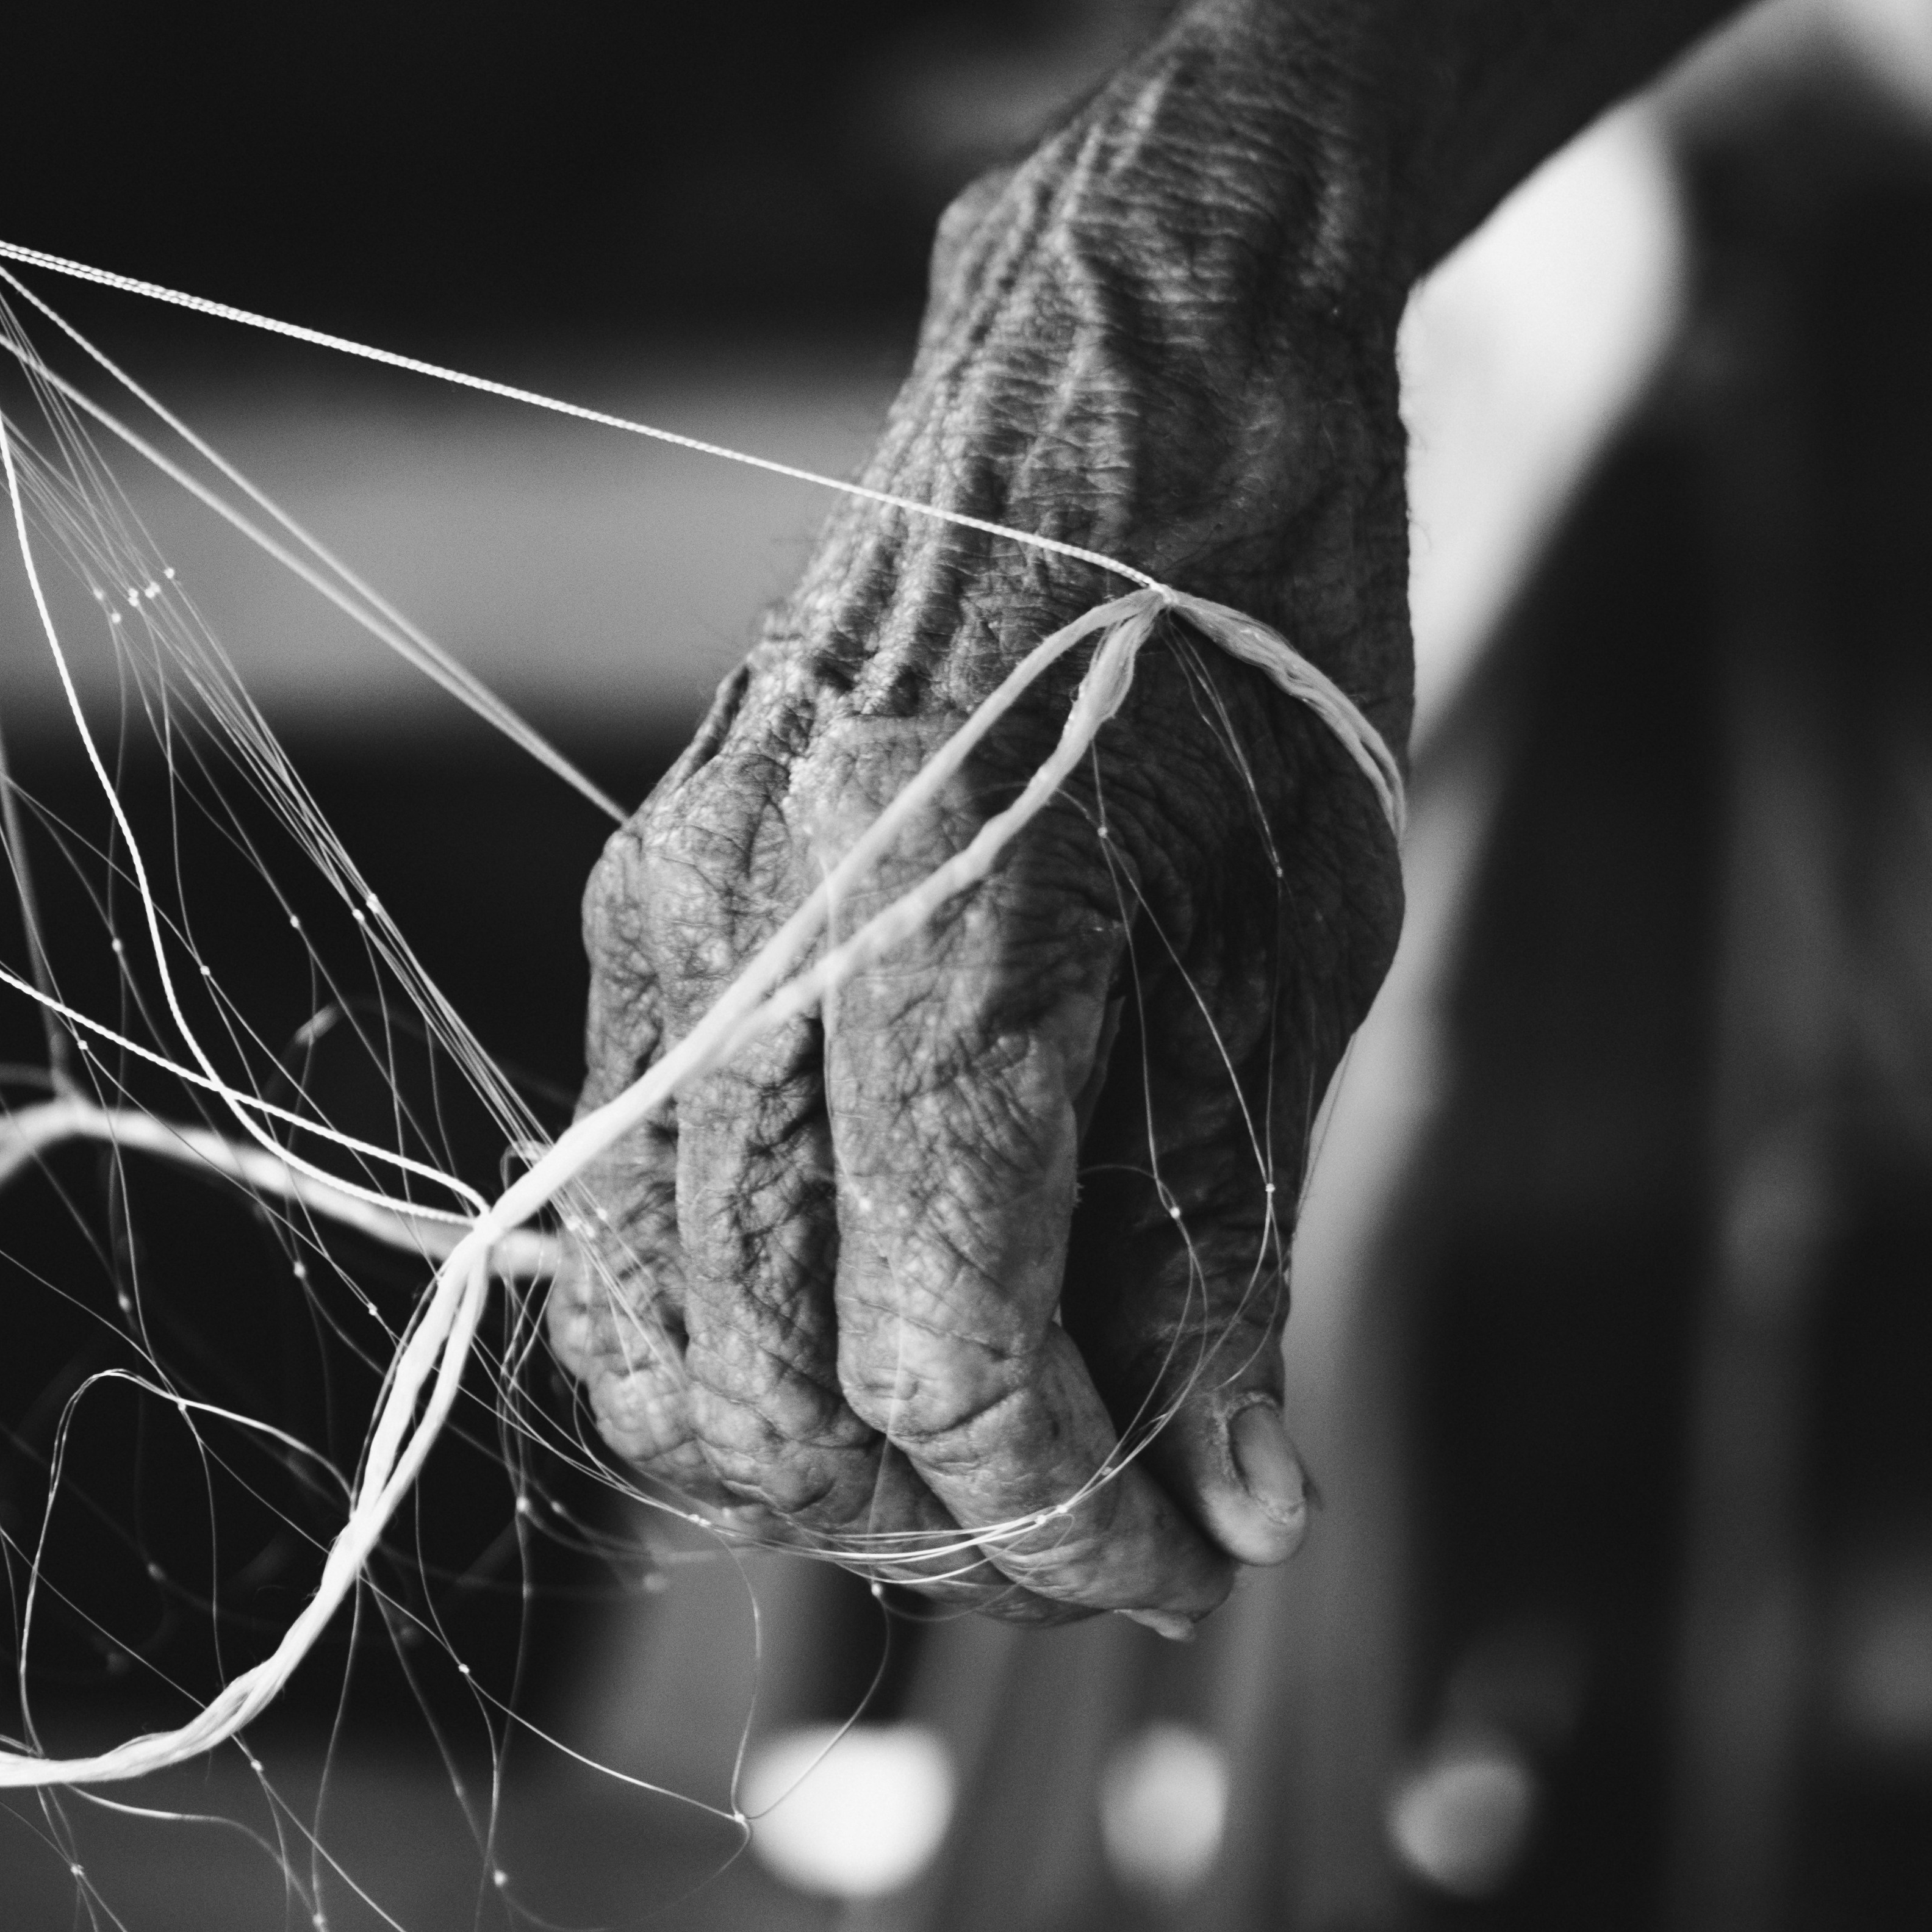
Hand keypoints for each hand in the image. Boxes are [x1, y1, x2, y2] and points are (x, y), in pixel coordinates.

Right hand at [546, 63, 1409, 1628]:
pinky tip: (888, 1307)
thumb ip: (1236, 1239)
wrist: (1125, 359)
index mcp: (954, 928)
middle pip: (758, 1383)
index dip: (1065, 1525)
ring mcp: (670, 907)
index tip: (1179, 1572)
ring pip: (647, 1318)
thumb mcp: (1309, 939)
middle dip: (935, 1521)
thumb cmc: (1262, 623)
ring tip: (995, 1443)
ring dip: (814, 1451)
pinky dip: (737, 1320)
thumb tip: (1237, 1514)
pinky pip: (623, 1200)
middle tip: (1106, 1521)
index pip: (939, 1357)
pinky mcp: (643, 897)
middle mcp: (758, 925)